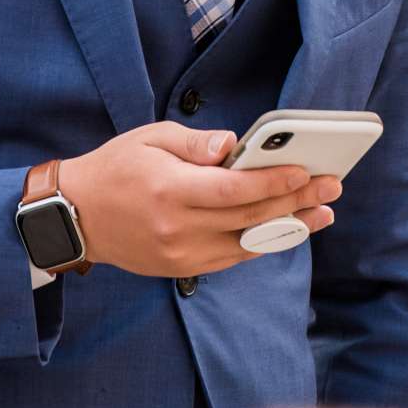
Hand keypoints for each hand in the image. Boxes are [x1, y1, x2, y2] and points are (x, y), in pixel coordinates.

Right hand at [57, 122, 340, 278]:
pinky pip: (231, 259)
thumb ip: (196, 143)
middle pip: (249, 218)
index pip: (235, 190)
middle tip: (332, 187)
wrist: (75, 216)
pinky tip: (286, 230)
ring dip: (289, 228)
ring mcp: (181, 254)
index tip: (306, 170)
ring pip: (247, 244)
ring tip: (322, 213)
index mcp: (170, 190)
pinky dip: (261, 245)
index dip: (274, 182)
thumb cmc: (116, 167)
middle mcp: (178, 227)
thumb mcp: (152, 138)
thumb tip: (235, 145)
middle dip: (296, 201)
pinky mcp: (181, 268)